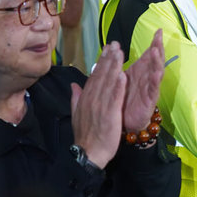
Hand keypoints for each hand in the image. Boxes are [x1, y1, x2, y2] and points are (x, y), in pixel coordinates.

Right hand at [70, 42, 127, 168]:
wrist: (88, 153)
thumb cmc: (86, 135)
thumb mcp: (77, 114)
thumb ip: (76, 98)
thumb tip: (74, 85)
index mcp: (86, 98)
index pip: (95, 75)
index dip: (101, 61)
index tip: (107, 48)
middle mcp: (92, 98)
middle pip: (101, 74)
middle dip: (108, 58)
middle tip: (114, 43)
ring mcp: (100, 105)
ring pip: (108, 82)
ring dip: (114, 66)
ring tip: (119, 52)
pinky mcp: (109, 113)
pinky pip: (114, 97)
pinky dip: (118, 86)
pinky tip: (122, 74)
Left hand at [123, 29, 164, 132]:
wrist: (122, 124)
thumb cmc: (122, 100)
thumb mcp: (119, 79)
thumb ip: (116, 65)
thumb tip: (112, 49)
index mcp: (139, 72)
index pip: (148, 55)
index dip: (153, 43)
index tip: (158, 31)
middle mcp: (146, 78)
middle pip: (155, 60)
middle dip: (158, 48)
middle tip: (159, 37)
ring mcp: (149, 88)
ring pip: (156, 72)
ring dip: (157, 61)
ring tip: (156, 51)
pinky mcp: (150, 99)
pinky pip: (153, 88)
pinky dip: (154, 80)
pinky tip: (156, 73)